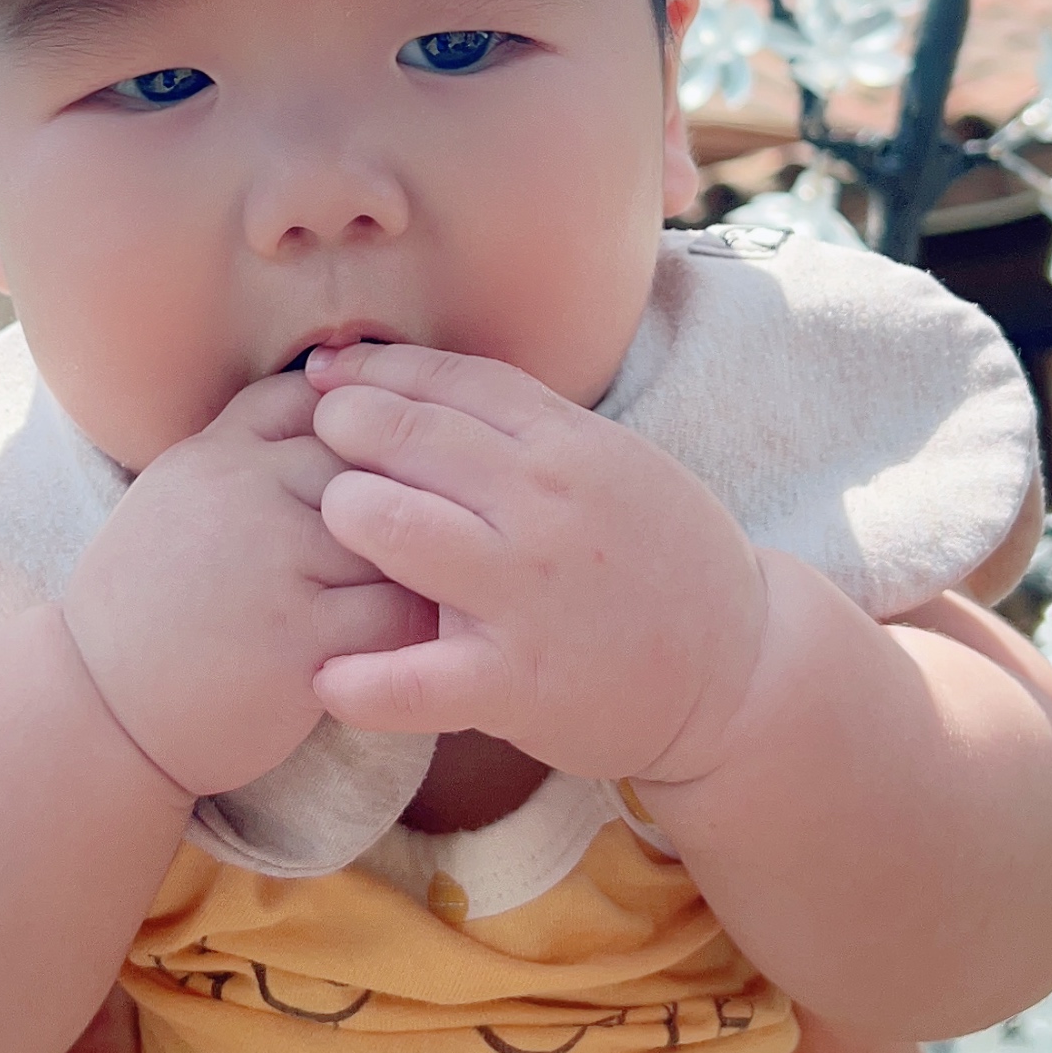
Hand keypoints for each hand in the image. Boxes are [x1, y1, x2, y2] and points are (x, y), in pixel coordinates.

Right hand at [65, 374, 434, 796]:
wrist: (104, 708)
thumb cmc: (151, 602)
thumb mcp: (181, 494)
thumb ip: (249, 441)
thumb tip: (337, 388)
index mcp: (218, 453)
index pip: (328, 403)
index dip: (375, 432)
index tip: (397, 470)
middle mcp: (244, 493)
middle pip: (375, 464)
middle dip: (419, 497)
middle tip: (458, 527)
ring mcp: (273, 564)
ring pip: (398, 536)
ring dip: (433, 562)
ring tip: (456, 580)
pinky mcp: (297, 640)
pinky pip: (397, 615)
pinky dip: (424, 626)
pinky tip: (432, 637)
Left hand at [304, 339, 766, 781]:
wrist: (740, 671)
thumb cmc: (663, 559)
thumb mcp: (615, 465)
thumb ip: (530, 428)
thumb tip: (431, 386)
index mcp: (570, 446)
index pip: (453, 382)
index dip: (379, 370)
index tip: (326, 373)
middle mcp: (544, 506)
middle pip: (409, 439)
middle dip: (343, 430)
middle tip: (311, 444)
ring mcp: (527, 593)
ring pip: (394, 529)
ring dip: (344, 521)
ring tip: (330, 535)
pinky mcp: (516, 682)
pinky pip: (411, 678)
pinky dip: (358, 680)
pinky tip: (328, 676)